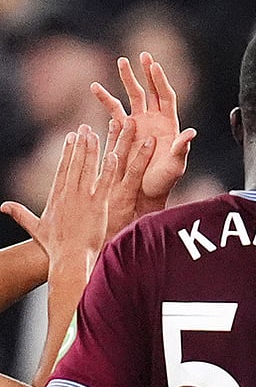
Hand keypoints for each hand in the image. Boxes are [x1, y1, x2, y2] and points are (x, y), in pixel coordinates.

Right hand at [1, 125, 116, 269]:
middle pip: (75, 163)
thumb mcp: (36, 228)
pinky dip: (109, 169)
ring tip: (96, 134)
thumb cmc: (56, 247)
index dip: (67, 151)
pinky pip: (105, 183)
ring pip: (88, 168)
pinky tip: (114, 155)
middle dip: (80, 144)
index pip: (63, 168)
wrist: (69, 258)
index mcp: (57, 196)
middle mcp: (69, 193)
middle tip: (84, 128)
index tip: (70, 137)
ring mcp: (83, 198)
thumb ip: (20, 214)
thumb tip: (2, 207)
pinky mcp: (98, 206)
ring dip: (92, 150)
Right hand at [91, 51, 195, 215]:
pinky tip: (95, 87)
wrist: (146, 191)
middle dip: (146, 73)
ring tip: (121, 61)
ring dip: (127, 79)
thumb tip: (191, 133)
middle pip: (150, 91)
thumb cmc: (164, 180)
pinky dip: (105, 99)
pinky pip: (114, 110)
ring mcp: (139, 123)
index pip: (166, 97)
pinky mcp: (124, 130)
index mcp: (169, 125)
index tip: (155, 65)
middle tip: (141, 55)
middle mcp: (155, 120)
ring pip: (132, 96)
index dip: (161, 81)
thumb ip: (181, 149)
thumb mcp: (175, 166)